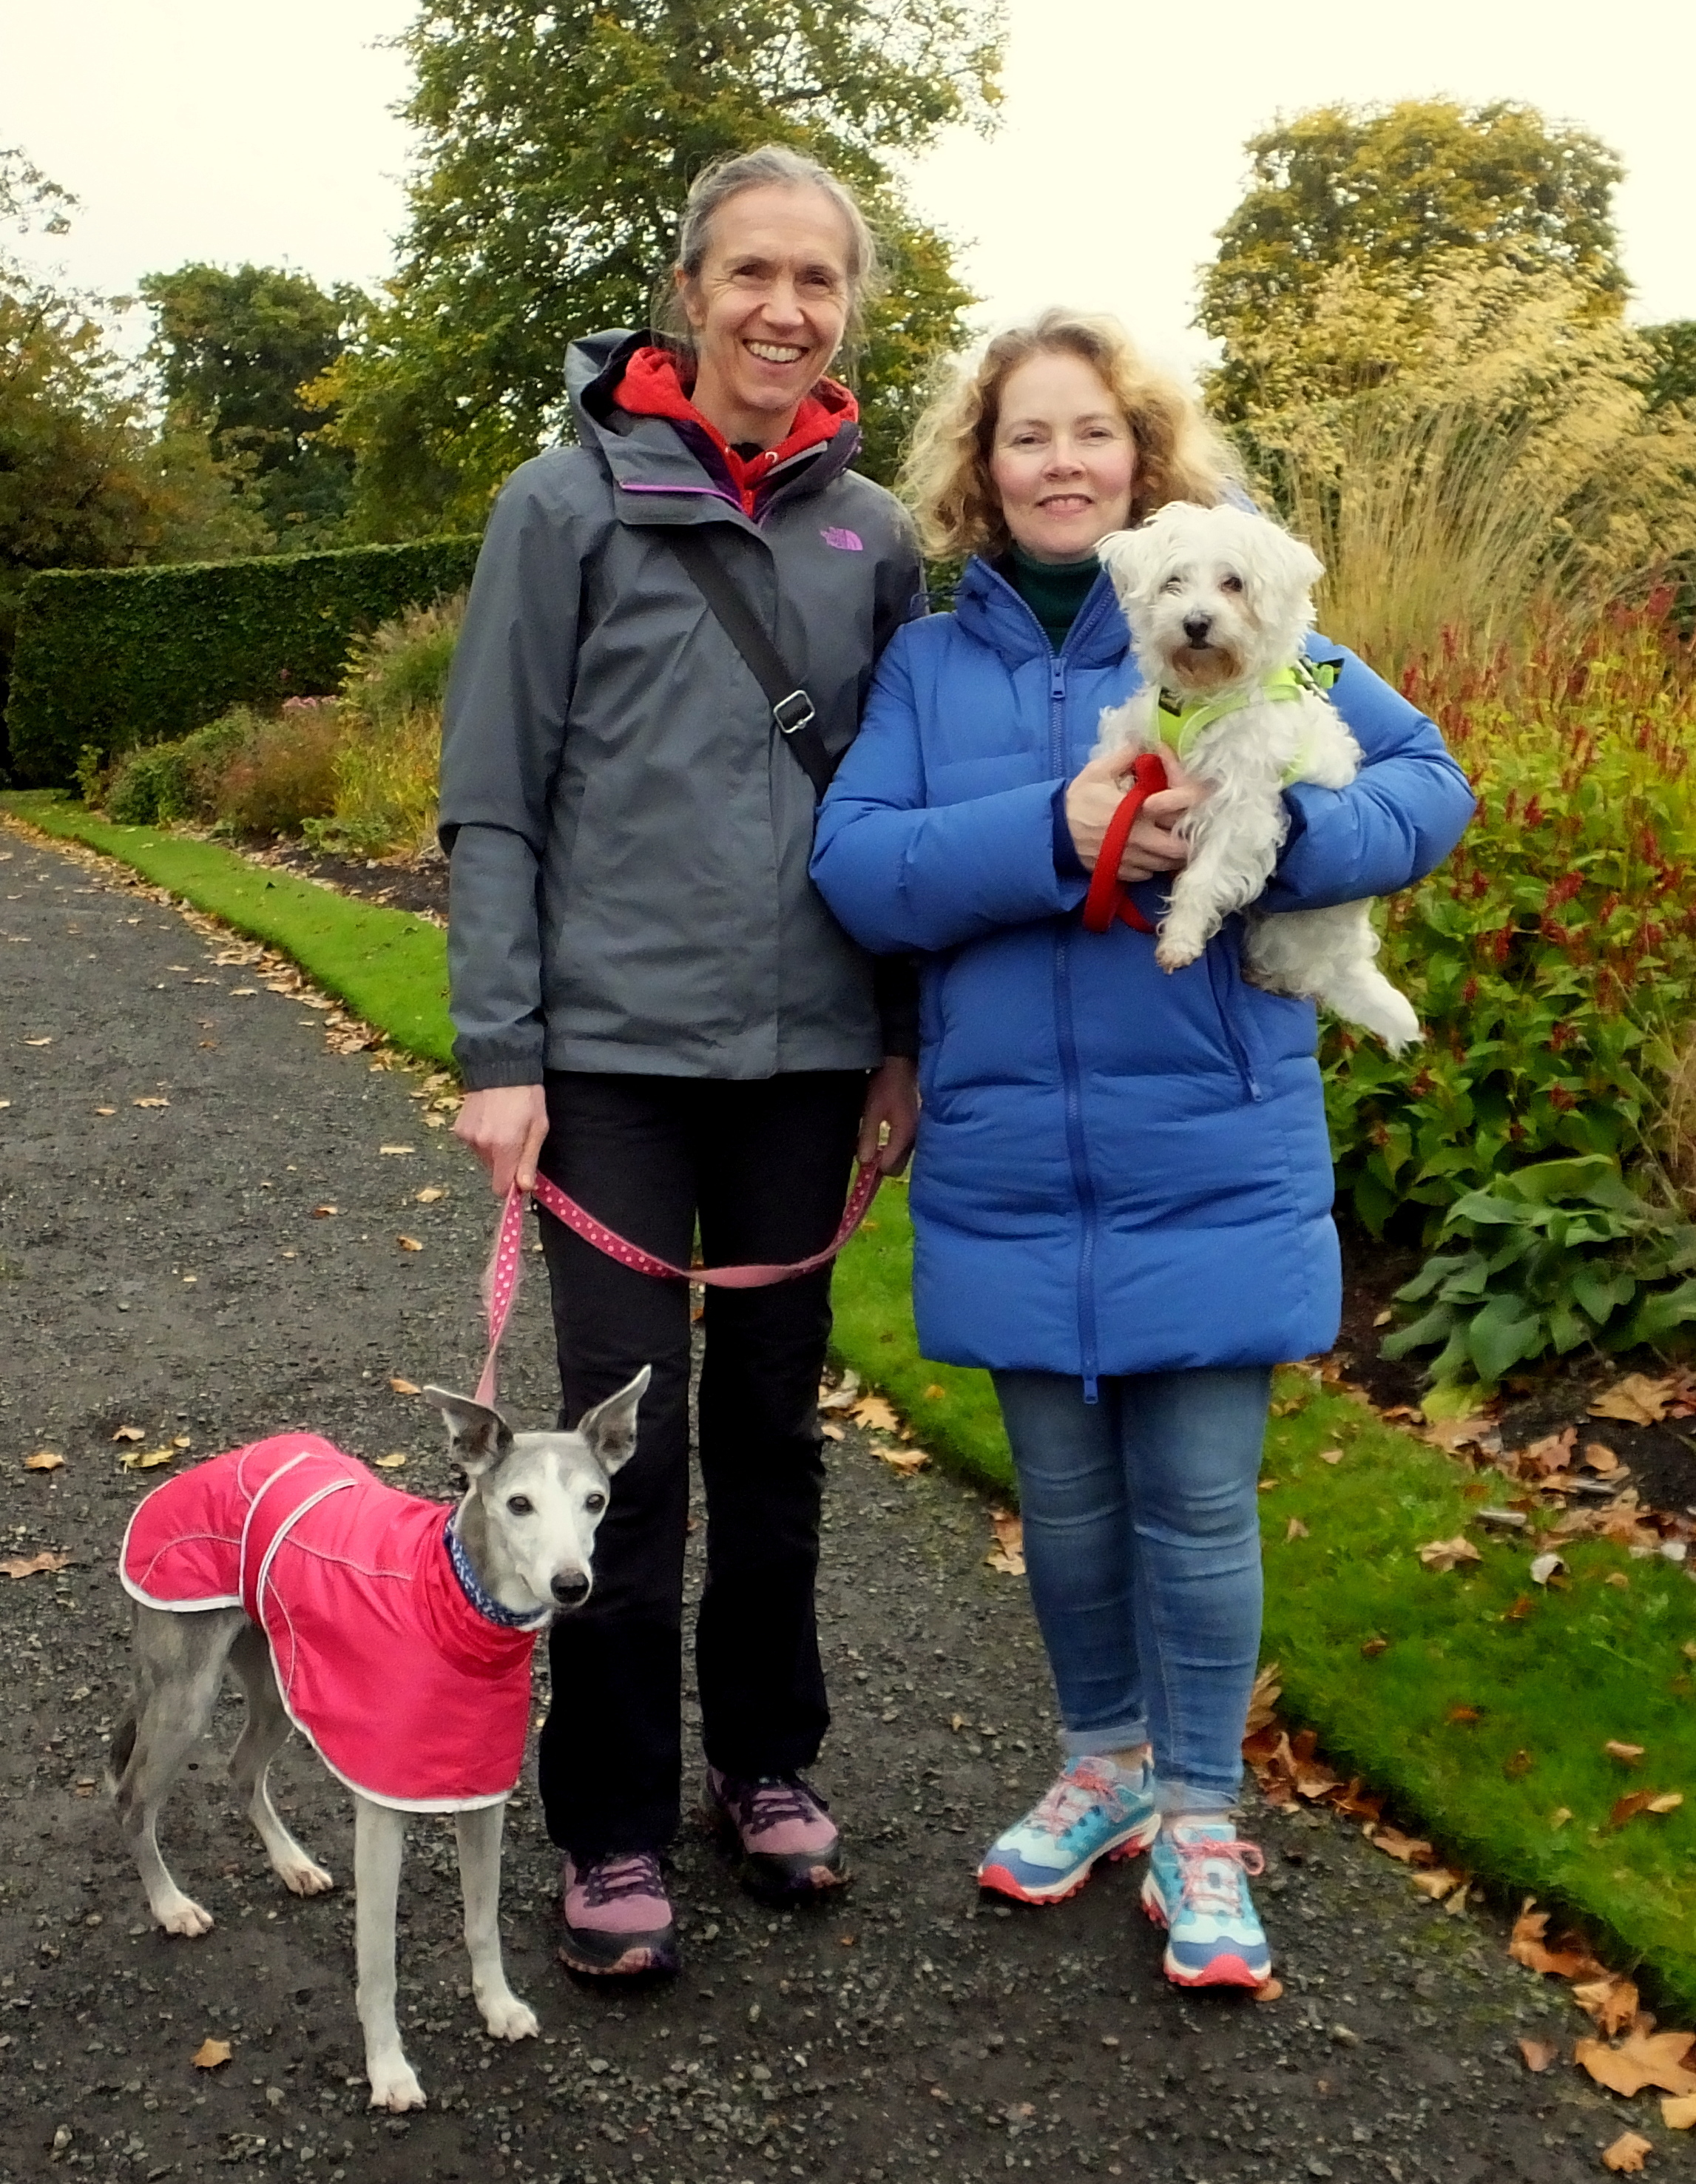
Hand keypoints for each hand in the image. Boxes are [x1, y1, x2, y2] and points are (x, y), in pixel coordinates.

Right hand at [454, 1084, 548, 1195]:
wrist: (501, 1067)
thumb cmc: (526, 1096)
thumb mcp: (538, 1128)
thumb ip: (529, 1160)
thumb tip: (524, 1188)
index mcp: (504, 1147)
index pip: (500, 1187)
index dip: (511, 1187)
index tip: (520, 1178)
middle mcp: (482, 1145)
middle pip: (493, 1172)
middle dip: (505, 1163)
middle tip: (516, 1139)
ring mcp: (468, 1137)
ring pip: (483, 1158)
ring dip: (493, 1150)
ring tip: (503, 1125)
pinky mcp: (459, 1129)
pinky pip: (473, 1144)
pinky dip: (481, 1138)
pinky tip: (490, 1120)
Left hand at [857, 1056, 918, 1176]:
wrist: (902, 1066)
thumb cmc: (885, 1085)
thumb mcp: (871, 1110)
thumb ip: (868, 1137)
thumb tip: (865, 1162)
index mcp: (904, 1136)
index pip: (889, 1167)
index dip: (874, 1170)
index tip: (862, 1166)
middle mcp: (914, 1139)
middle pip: (898, 1167)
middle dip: (882, 1168)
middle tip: (866, 1161)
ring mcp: (917, 1134)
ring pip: (902, 1159)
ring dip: (887, 1160)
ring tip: (873, 1152)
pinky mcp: (915, 1129)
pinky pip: (905, 1149)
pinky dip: (893, 1151)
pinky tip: (883, 1144)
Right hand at [1065, 746, 1212, 883]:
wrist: (1054, 833)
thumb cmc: (1078, 801)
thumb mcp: (1097, 771)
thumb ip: (1124, 756)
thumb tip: (1145, 743)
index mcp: (1137, 810)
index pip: (1176, 809)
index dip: (1192, 804)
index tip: (1197, 798)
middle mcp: (1139, 839)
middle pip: (1179, 848)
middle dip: (1189, 839)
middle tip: (1190, 827)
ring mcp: (1131, 859)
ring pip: (1166, 864)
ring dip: (1174, 854)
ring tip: (1174, 840)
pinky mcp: (1121, 873)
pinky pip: (1149, 874)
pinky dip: (1155, 866)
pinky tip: (1152, 853)